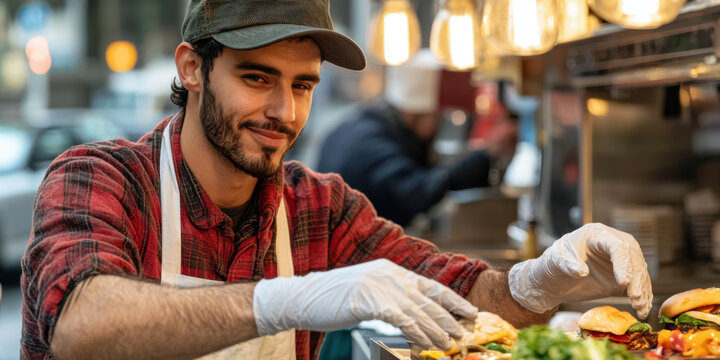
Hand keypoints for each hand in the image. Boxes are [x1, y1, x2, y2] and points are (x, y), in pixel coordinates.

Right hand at [253, 258, 477, 348]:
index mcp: (392, 270)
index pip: (430, 285)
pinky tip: (426, 345)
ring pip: (420, 311)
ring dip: (437, 330)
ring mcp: (382, 287)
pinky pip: (404, 320)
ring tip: (449, 344)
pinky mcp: (373, 302)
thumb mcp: (368, 290)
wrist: (306, 298)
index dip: (452, 299)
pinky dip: (418, 334)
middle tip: (463, 333)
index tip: (469, 311)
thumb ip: (390, 297)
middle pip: (430, 298)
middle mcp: (391, 275)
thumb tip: (413, 314)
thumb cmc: (335, 298)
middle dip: (450, 318)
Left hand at [508, 223, 651, 318]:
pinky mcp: (622, 274)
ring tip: (640, 306)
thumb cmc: (552, 266)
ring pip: (639, 270)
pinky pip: (637, 282)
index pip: (616, 245)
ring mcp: (619, 259)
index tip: (623, 282)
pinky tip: (642, 309)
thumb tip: (581, 271)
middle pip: (633, 257)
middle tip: (634, 296)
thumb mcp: (555, 262)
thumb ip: (567, 264)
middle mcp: (612, 243)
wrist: (553, 281)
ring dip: (642, 289)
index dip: (622, 263)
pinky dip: (642, 295)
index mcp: (596, 234)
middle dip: (636, 277)